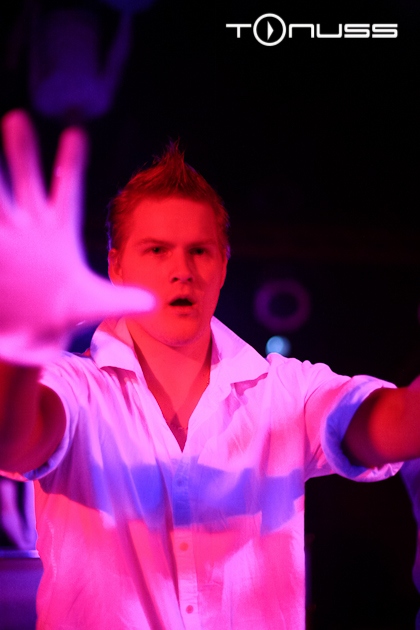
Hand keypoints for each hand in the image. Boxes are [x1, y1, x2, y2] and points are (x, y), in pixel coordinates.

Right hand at [0, 111, 153, 364]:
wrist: (33, 332)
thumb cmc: (63, 312)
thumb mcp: (93, 304)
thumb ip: (120, 300)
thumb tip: (154, 303)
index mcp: (59, 235)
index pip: (67, 194)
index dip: (70, 166)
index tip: (75, 133)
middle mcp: (30, 229)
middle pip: (27, 185)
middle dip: (21, 154)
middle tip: (17, 119)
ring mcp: (7, 238)